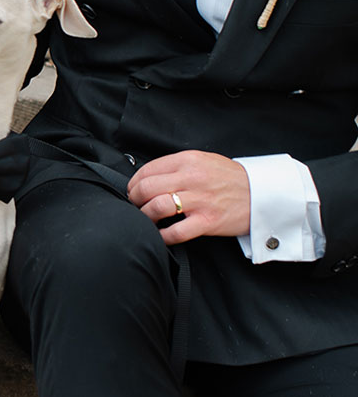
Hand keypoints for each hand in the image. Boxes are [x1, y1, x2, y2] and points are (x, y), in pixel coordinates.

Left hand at [126, 151, 251, 243]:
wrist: (262, 193)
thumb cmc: (231, 178)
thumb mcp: (204, 161)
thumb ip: (178, 165)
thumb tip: (150, 176)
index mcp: (188, 160)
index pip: (148, 169)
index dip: (134, 182)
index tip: (133, 191)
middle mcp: (192, 178)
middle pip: (147, 188)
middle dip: (135, 199)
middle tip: (135, 205)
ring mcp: (200, 200)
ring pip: (157, 208)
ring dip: (145, 216)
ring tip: (146, 219)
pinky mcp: (208, 221)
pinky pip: (176, 232)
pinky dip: (162, 236)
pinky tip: (160, 235)